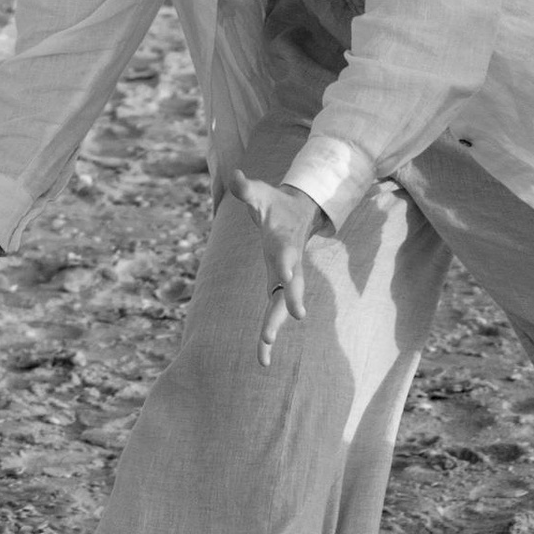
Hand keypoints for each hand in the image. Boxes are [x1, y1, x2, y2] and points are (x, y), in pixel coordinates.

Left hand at [236, 176, 324, 365]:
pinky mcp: (280, 289)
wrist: (298, 216)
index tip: (289, 277)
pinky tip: (262, 358)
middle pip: (290, 287)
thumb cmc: (275, 206)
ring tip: (264, 358)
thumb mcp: (260, 194)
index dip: (288, 264)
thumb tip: (236, 175)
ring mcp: (286, 280)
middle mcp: (288, 265)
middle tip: (292, 319)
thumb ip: (247, 188)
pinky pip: (274, 314)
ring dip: (273, 329)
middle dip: (289, 303)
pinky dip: (269, 336)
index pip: (286, 254)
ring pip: (281, 307)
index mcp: (283, 242)